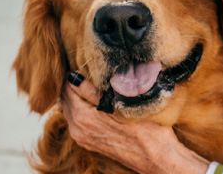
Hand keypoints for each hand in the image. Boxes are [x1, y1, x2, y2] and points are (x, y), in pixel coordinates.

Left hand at [61, 78, 209, 173]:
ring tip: (94, 85)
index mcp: (82, 116)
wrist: (156, 157)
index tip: (88, 64)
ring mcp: (82, 137)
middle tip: (90, 71)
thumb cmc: (145, 128)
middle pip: (66, 97)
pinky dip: (82, 108)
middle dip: (74, 84)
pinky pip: (77, 120)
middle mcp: (77, 128)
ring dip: (77, 96)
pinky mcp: (89, 142)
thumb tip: (74, 76)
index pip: (67, 85)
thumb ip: (92, 90)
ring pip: (70, 108)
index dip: (76, 72)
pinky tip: (97, 102)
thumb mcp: (120, 103)